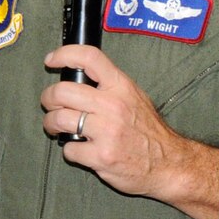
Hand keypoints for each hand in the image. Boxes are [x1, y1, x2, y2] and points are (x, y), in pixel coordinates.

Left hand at [41, 45, 218, 218]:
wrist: (169, 163)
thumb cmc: (149, 131)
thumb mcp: (135, 98)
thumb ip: (109, 86)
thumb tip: (77, 76)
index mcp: (122, 87)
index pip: (89, 58)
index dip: (64, 54)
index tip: (51, 61)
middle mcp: (113, 106)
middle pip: (62, 91)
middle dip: (48, 99)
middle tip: (52, 105)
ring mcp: (106, 132)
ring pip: (58, 119)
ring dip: (52, 125)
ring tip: (58, 128)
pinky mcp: (100, 156)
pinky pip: (68, 149)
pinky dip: (70, 151)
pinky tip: (82, 150)